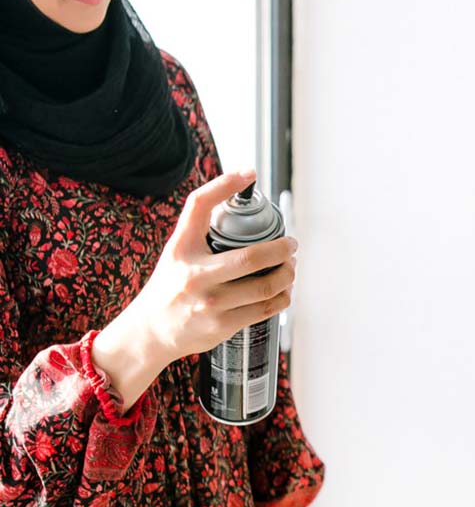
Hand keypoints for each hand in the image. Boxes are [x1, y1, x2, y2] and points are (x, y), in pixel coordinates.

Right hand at [92, 169, 297, 408]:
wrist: (151, 332)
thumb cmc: (170, 288)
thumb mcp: (177, 252)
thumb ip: (202, 233)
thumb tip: (241, 205)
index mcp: (181, 248)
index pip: (199, 205)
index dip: (225, 185)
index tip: (249, 174)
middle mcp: (194, 274)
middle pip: (251, 257)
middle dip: (282, 249)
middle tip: (290, 245)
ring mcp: (210, 302)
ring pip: (265, 286)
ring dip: (287, 275)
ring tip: (290, 268)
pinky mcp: (222, 325)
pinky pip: (264, 309)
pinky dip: (281, 298)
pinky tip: (284, 292)